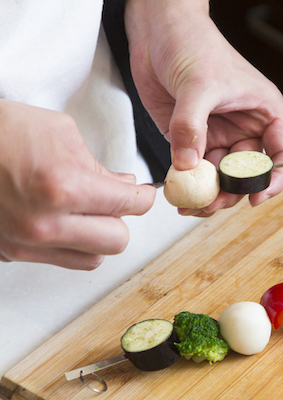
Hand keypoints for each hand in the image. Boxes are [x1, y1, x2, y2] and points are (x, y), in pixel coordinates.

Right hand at [0, 100, 155, 269]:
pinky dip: (71, 245)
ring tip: (88, 214)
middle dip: (122, 219)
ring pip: (93, 259)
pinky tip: (64, 222)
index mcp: (62, 187)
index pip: (128, 206)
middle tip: (115, 202)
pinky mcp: (12, 254)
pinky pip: (61, 260)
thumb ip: (99, 165)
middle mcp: (45, 223)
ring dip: (98, 237)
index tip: (145, 195)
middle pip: (117, 241)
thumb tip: (125, 185)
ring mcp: (26, 243)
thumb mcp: (60, 132)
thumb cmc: (0, 132)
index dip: (144, 198)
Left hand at [125, 0, 282, 216]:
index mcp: (264, 112)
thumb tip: (187, 164)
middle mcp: (244, 127)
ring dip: (208, 193)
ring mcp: (219, 134)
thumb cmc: (193, 42)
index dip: (275, 179)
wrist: (158, 31)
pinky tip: (179, 191)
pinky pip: (195, 170)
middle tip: (212, 203)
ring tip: (192, 203)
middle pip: (249, 173)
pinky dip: (188, 184)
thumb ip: (191, 125)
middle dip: (233, 192)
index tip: (256, 196)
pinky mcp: (192, 139)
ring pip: (221, 177)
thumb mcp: (199, 83)